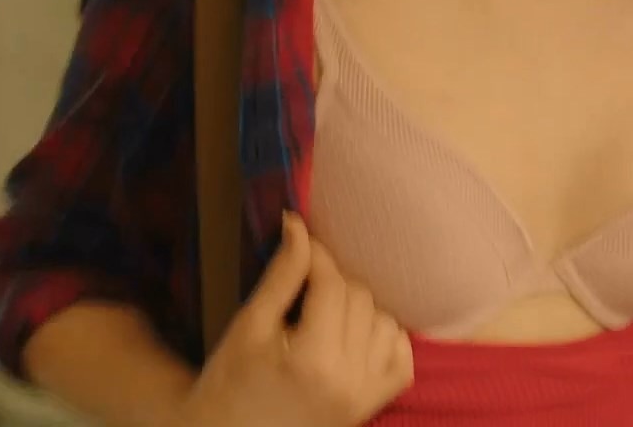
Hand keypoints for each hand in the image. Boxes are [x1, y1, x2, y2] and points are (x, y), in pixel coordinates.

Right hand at [179, 212, 412, 426]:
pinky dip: (387, 339)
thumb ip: (282, 276)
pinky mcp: (372, 407)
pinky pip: (402, 360)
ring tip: (327, 314)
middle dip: (335, 282)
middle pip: (360, 300)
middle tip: (306, 285)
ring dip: (361, 309)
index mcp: (313, 360)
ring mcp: (366, 396)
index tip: (302, 243)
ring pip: (386, 323)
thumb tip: (298, 224)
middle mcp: (349, 379)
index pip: (332, 285)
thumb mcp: (249, 326)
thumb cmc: (229, 383)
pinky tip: (358, 336)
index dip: (318, 256)